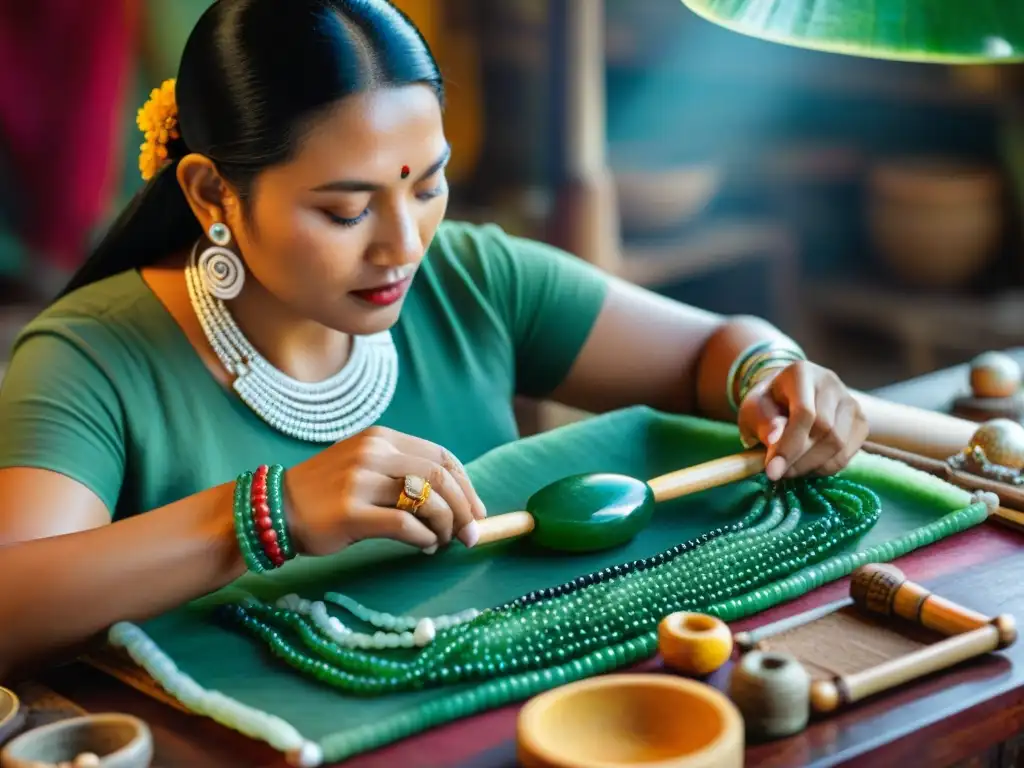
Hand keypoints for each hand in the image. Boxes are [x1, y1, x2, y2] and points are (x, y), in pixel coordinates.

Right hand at [282, 426, 486, 556]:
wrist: (275, 510)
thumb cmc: (327, 494)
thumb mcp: (365, 467)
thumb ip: (404, 474)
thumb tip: (457, 502)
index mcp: (382, 438)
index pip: (441, 456)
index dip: (466, 485)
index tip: (477, 510)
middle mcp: (374, 453)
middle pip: (440, 477)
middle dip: (465, 509)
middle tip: (472, 534)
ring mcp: (361, 480)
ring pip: (427, 500)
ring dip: (446, 526)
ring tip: (443, 542)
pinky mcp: (351, 512)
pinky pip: (406, 524)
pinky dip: (425, 538)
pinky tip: (424, 547)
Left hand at [737, 361, 868, 481]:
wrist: (786, 396)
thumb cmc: (767, 404)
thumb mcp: (753, 410)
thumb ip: (763, 423)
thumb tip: (774, 441)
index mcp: (802, 373)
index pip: (804, 413)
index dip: (790, 445)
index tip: (772, 471)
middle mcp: (831, 383)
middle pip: (825, 429)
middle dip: (799, 459)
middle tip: (778, 473)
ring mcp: (850, 402)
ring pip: (839, 443)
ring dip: (811, 466)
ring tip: (790, 470)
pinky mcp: (860, 422)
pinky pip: (847, 453)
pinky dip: (825, 467)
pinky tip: (807, 466)